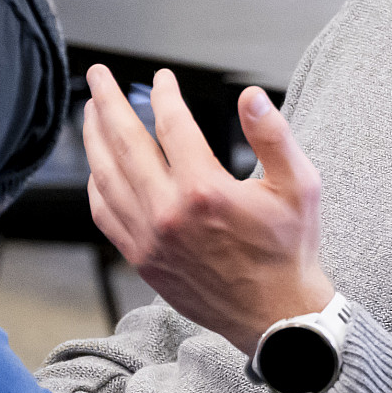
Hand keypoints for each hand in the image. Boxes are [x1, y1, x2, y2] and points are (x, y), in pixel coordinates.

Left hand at [80, 64, 329, 350]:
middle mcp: (168, 213)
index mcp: (205, 191)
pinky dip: (96, 185)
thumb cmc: (289, 251)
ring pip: (106, 178)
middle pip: (125, 143)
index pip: (172, 125)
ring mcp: (150, 239)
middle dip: (108, 102)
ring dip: (94, 139)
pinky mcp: (142, 259)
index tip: (161, 79)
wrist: (276, 316)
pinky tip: (98, 168)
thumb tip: (250, 97)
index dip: (163, 95)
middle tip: (98, 76)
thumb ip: (273, 136)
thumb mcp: (300, 186)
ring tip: (91, 113)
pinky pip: (106, 214)